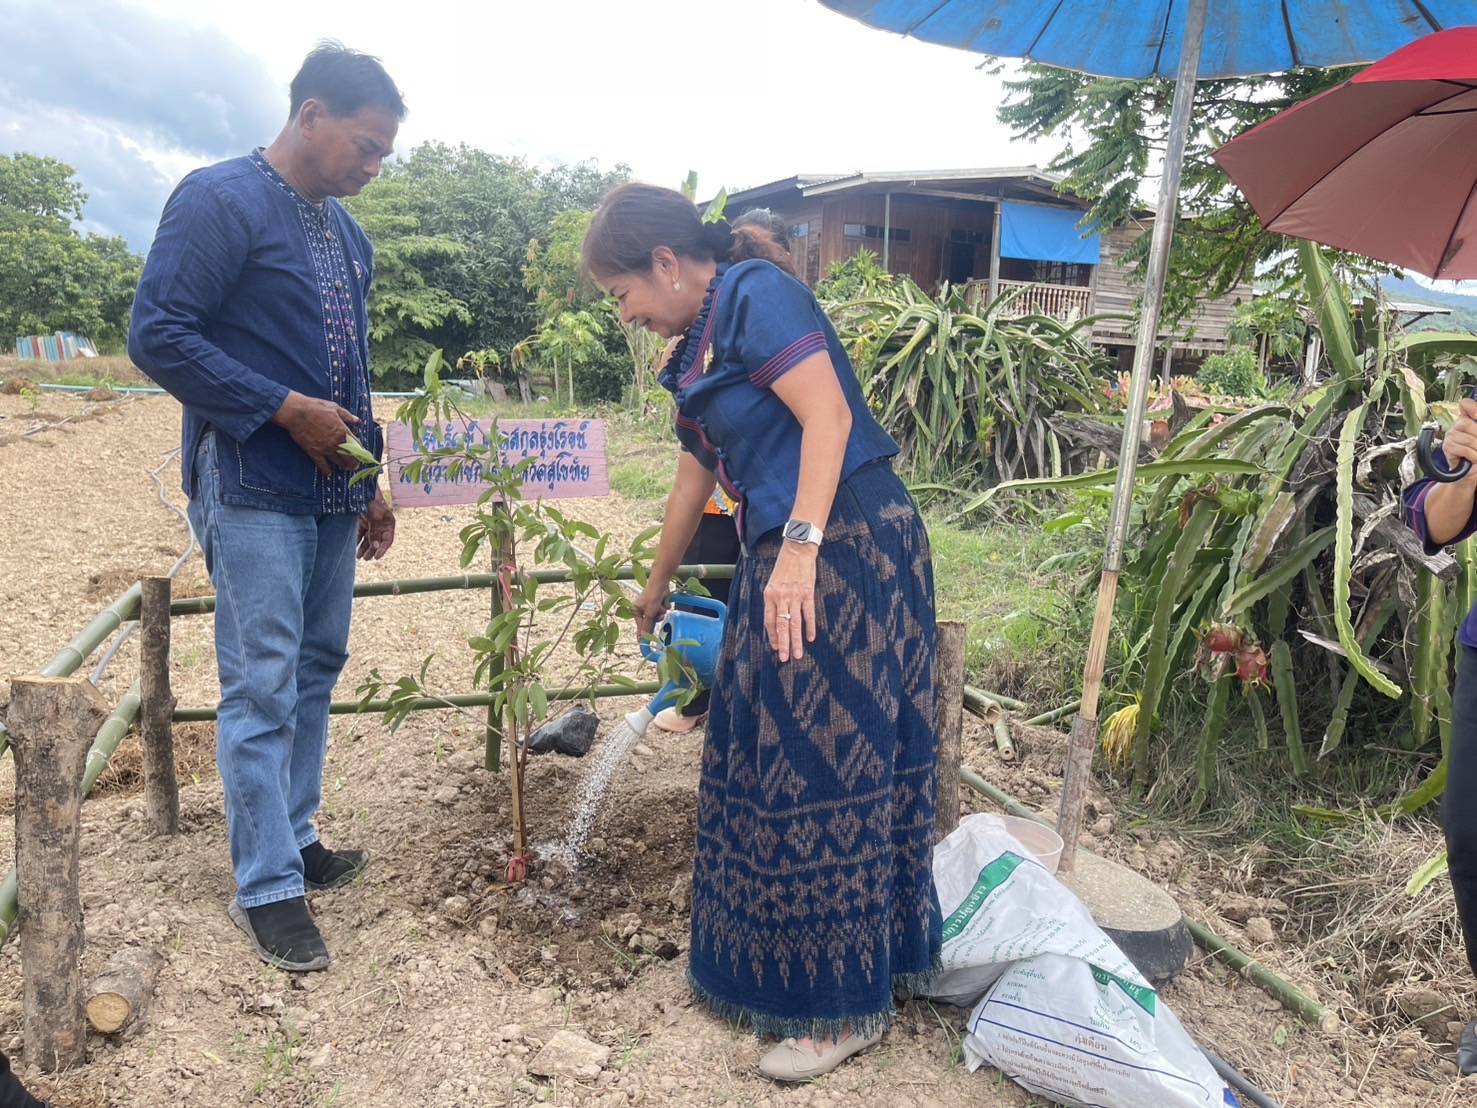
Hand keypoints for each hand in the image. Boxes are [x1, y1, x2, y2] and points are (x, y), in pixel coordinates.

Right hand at [272, 390, 360, 476]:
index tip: (361, 454)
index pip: (357, 445)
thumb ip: (347, 416)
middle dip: (354, 462)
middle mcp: (336, 442)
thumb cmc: (316, 407)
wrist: (297, 412)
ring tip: (345, 468)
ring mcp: (325, 448)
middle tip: (355, 465)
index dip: (360, 451)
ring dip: (343, 466)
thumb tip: (358, 421)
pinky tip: (328, 474)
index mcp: (343, 431)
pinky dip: (326, 471)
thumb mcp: (335, 408)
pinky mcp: (314, 452)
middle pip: (350, 457)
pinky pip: (322, 465)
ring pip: (338, 462)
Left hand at [358, 492, 394, 559]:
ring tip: (359, 557)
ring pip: (369, 539)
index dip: (383, 549)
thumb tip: (375, 546)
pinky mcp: (362, 522)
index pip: (388, 539)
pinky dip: (358, 541)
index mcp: (388, 523)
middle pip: (378, 541)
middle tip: (366, 558)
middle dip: (372, 550)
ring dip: (364, 548)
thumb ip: (375, 531)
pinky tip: (354, 547)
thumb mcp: (374, 516)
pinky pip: (361, 534)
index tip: (377, 557)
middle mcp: (381, 525)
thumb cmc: (370, 500)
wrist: (360, 489)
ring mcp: (372, 524)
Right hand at [633, 582, 669, 637]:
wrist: (661, 582)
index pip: (640, 626)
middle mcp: (642, 609)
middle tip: (658, 612)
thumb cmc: (652, 596)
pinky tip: (664, 600)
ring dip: (661, 612)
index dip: (644, 634)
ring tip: (661, 604)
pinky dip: (665, 607)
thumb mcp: (649, 613)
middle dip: (657, 617)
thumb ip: (647, 626)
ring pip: (658, 616)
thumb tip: (642, 638)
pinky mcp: (658, 603)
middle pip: (651, 621)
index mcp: (636, 610)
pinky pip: (663, 610)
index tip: (643, 645)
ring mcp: (651, 606)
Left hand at [764, 543, 817, 661]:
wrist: (798, 549)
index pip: (769, 621)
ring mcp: (795, 596)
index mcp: (769, 595)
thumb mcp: (773, 582)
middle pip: (781, 625)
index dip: (772, 636)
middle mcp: (781, 597)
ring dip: (796, 641)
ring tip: (797, 654)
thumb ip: (774, 600)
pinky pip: (808, 614)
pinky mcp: (807, 593)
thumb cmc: (784, 566)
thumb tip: (776, 619)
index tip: (775, 647)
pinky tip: (811, 638)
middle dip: (783, 644)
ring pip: (795, 623)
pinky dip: (810, 627)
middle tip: (784, 659)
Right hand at [1442, 399, 1476, 478]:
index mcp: (1468, 419)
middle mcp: (1458, 425)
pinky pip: (1464, 449)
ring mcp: (1451, 436)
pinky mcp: (1448, 448)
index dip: (1472, 408)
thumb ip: (1476, 424)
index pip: (1466, 405)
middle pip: (1467, 423)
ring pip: (1468, 439)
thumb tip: (1470, 414)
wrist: (1468, 471)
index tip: (1475, 416)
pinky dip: (1474, 456)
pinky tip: (1474, 459)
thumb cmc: (1476, 452)